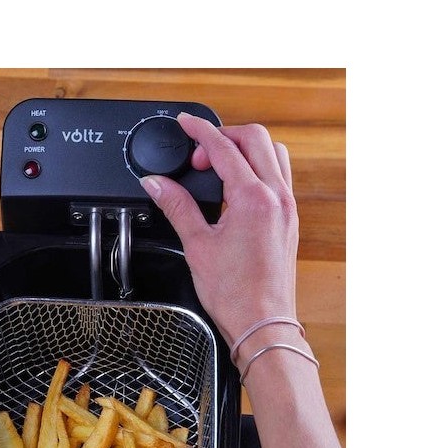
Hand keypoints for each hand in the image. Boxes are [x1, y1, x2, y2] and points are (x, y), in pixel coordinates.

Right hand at [140, 113, 298, 350]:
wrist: (262, 323)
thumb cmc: (235, 294)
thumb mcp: (196, 245)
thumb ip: (177, 206)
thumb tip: (157, 184)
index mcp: (253, 199)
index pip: (225, 147)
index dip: (200, 130)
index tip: (185, 123)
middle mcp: (277, 197)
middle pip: (256, 139)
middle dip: (224, 136)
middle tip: (197, 155)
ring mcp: (288, 207)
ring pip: (273, 153)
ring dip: (245, 149)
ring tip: (218, 166)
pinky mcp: (290, 219)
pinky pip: (279, 175)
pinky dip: (258, 167)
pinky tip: (237, 185)